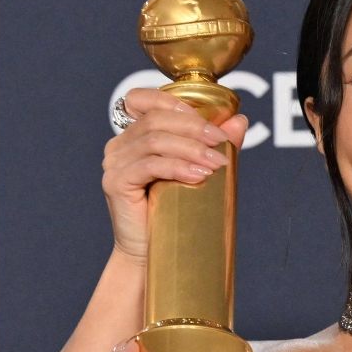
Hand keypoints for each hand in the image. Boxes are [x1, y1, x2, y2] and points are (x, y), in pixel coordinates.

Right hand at [101, 87, 247, 262]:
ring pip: (155, 140)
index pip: (142, 99)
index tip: (208, 121)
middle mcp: (118, 146)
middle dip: (195, 127)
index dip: (175, 103)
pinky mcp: (115, 184)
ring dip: (191, 148)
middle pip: (156, 120)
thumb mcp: (198, 169)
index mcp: (132, 136)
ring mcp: (113, 165)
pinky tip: (198, 175)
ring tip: (216, 163)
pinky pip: (149, 165)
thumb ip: (213, 144)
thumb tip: (238, 121)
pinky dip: (178, 166)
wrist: (153, 251)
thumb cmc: (173, 211)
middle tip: (222, 143)